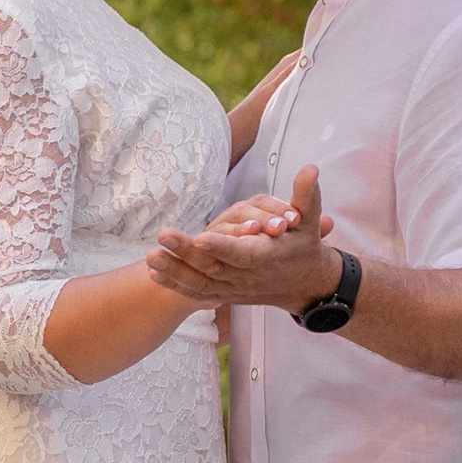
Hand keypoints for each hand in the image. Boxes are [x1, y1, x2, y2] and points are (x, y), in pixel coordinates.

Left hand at [149, 163, 339, 312]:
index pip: (243, 253)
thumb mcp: (310, 220)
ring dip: (174, 271)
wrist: (304, 284)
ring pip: (200, 282)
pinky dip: (176, 285)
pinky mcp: (224, 294)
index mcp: (267, 257)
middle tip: (163, 236)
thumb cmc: (303, 246)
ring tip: (150, 256)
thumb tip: (311, 168)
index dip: (223, 246)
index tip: (202, 236)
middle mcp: (248, 276)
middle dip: (186, 253)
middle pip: (213, 267)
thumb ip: (307, 196)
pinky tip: (153, 273)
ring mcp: (233, 288)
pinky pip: (197, 293)